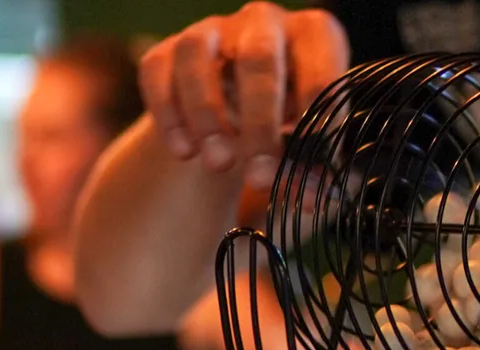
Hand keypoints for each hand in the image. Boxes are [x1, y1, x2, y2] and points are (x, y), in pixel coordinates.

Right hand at [138, 1, 349, 183]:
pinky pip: (157, 70)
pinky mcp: (168, 49)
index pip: (321, 64)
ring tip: (220, 166)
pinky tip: (184, 152)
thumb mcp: (308, 140)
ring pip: (197, 55)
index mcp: (313, 35)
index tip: (312, 156)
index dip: (318, 109)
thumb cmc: (291, 118)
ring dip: (206, 114)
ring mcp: (212, 30)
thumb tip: (312, 198)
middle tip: (260, 177)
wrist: (240, 104)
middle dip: (260, 123)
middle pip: (259, 58)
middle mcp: (263, 21)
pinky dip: (168, 114)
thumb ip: (311, 167)